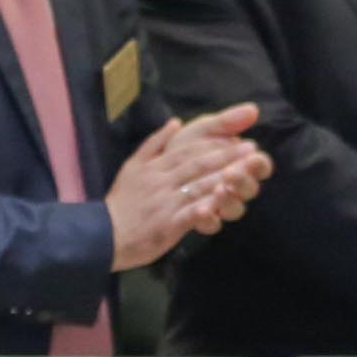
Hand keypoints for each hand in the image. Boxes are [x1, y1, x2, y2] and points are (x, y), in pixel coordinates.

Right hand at [101, 102, 267, 268]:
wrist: (103, 234)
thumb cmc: (122, 202)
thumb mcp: (132, 166)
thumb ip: (154, 144)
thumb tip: (175, 122)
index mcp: (154, 166)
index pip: (188, 150)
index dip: (214, 144)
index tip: (238, 138)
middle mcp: (161, 181)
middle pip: (198, 164)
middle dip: (227, 155)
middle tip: (253, 149)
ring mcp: (165, 202)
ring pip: (199, 186)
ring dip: (226, 177)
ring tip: (248, 171)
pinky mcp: (168, 223)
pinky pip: (192, 213)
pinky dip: (210, 207)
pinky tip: (227, 202)